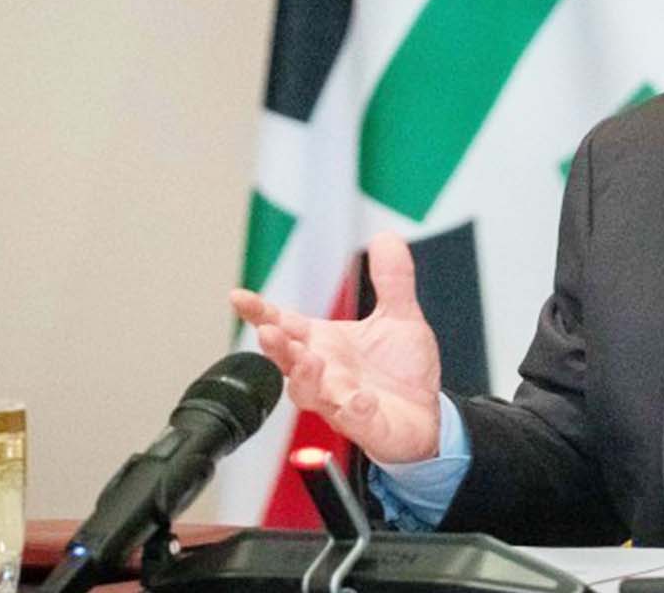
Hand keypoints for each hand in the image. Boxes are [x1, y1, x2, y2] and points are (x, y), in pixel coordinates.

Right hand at [229, 232, 443, 462]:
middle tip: (268, 332)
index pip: (285, 324)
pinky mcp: (367, 425)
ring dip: (306, 378)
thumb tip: (386, 237)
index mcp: (324, 344)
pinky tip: (361, 400)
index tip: (238, 296)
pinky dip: (355, 410)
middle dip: (277, 347)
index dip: (260, 312)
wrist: (425, 417)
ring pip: (310, 393)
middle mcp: (325, 373)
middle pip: (288, 360)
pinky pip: (355, 420)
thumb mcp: (400, 316)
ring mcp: (341, 401)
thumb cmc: (400, 371)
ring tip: (310, 361)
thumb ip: (391, 279)